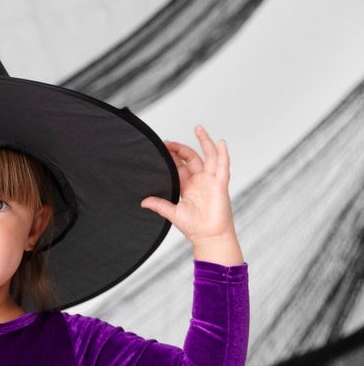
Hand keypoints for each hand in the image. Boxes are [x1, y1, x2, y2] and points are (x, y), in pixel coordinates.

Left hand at [141, 126, 235, 244]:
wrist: (209, 237)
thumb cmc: (194, 228)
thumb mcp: (173, 213)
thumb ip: (159, 205)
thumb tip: (143, 202)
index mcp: (188, 187)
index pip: (179, 167)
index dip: (172, 157)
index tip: (163, 148)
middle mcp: (200, 181)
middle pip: (192, 158)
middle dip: (181, 148)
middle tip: (168, 142)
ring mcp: (211, 181)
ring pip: (209, 157)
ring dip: (204, 142)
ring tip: (198, 128)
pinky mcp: (221, 184)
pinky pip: (223, 166)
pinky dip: (223, 154)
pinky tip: (220, 143)